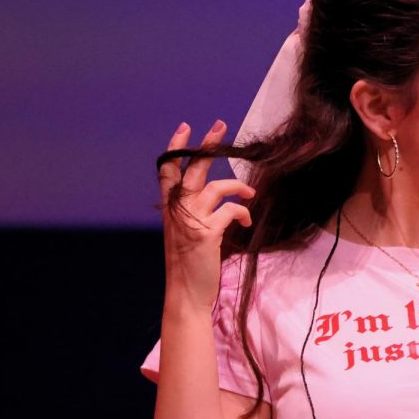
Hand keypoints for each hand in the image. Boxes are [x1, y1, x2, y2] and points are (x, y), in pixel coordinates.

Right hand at [158, 121, 253, 311]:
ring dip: (239, 186)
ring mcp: (191, 220)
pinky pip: (231, 210)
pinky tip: (246, 220)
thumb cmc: (190, 265)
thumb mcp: (186, 234)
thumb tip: (214, 199)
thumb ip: (193, 214)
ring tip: (250, 193)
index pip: (168, 172)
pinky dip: (242, 212)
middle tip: (220, 125)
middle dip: (207, 145)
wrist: (186, 293)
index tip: (185, 128)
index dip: (175, 148)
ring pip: (217, 187)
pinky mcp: (206, 233)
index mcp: (170, 209)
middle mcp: (177, 210)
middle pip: (193, 169)